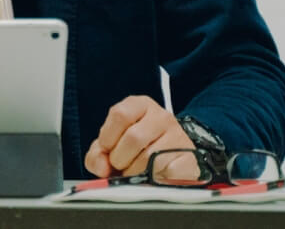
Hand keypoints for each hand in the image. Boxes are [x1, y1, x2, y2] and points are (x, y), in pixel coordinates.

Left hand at [84, 96, 198, 180]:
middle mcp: (161, 116)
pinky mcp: (188, 156)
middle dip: (120, 159)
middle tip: (121, 165)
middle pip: (133, 138)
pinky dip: (153, 180)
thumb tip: (102, 167)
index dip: (108, 137)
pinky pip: (164, 172)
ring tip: (135, 171)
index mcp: (140, 105)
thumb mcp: (111, 145)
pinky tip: (152, 176)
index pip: (120, 114)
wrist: (169, 160)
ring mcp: (177, 135)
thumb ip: (97, 155)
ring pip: (148, 158)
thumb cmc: (136, 150)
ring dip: (134, 173)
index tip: (107, 149)